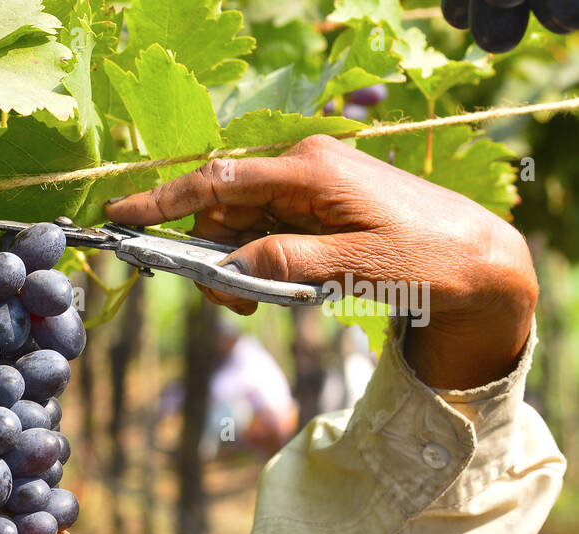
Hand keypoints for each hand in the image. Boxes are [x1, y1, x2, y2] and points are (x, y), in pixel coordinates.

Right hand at [105, 135, 536, 389]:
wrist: (477, 261)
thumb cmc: (422, 260)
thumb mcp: (351, 268)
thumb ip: (284, 262)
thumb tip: (229, 267)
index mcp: (309, 170)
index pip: (218, 182)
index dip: (163, 201)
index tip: (117, 216)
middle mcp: (303, 168)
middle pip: (224, 210)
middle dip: (212, 257)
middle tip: (236, 304)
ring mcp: (310, 186)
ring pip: (241, 226)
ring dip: (239, 267)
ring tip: (268, 301)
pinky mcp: (317, 206)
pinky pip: (267, 232)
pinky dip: (262, 263)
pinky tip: (287, 287)